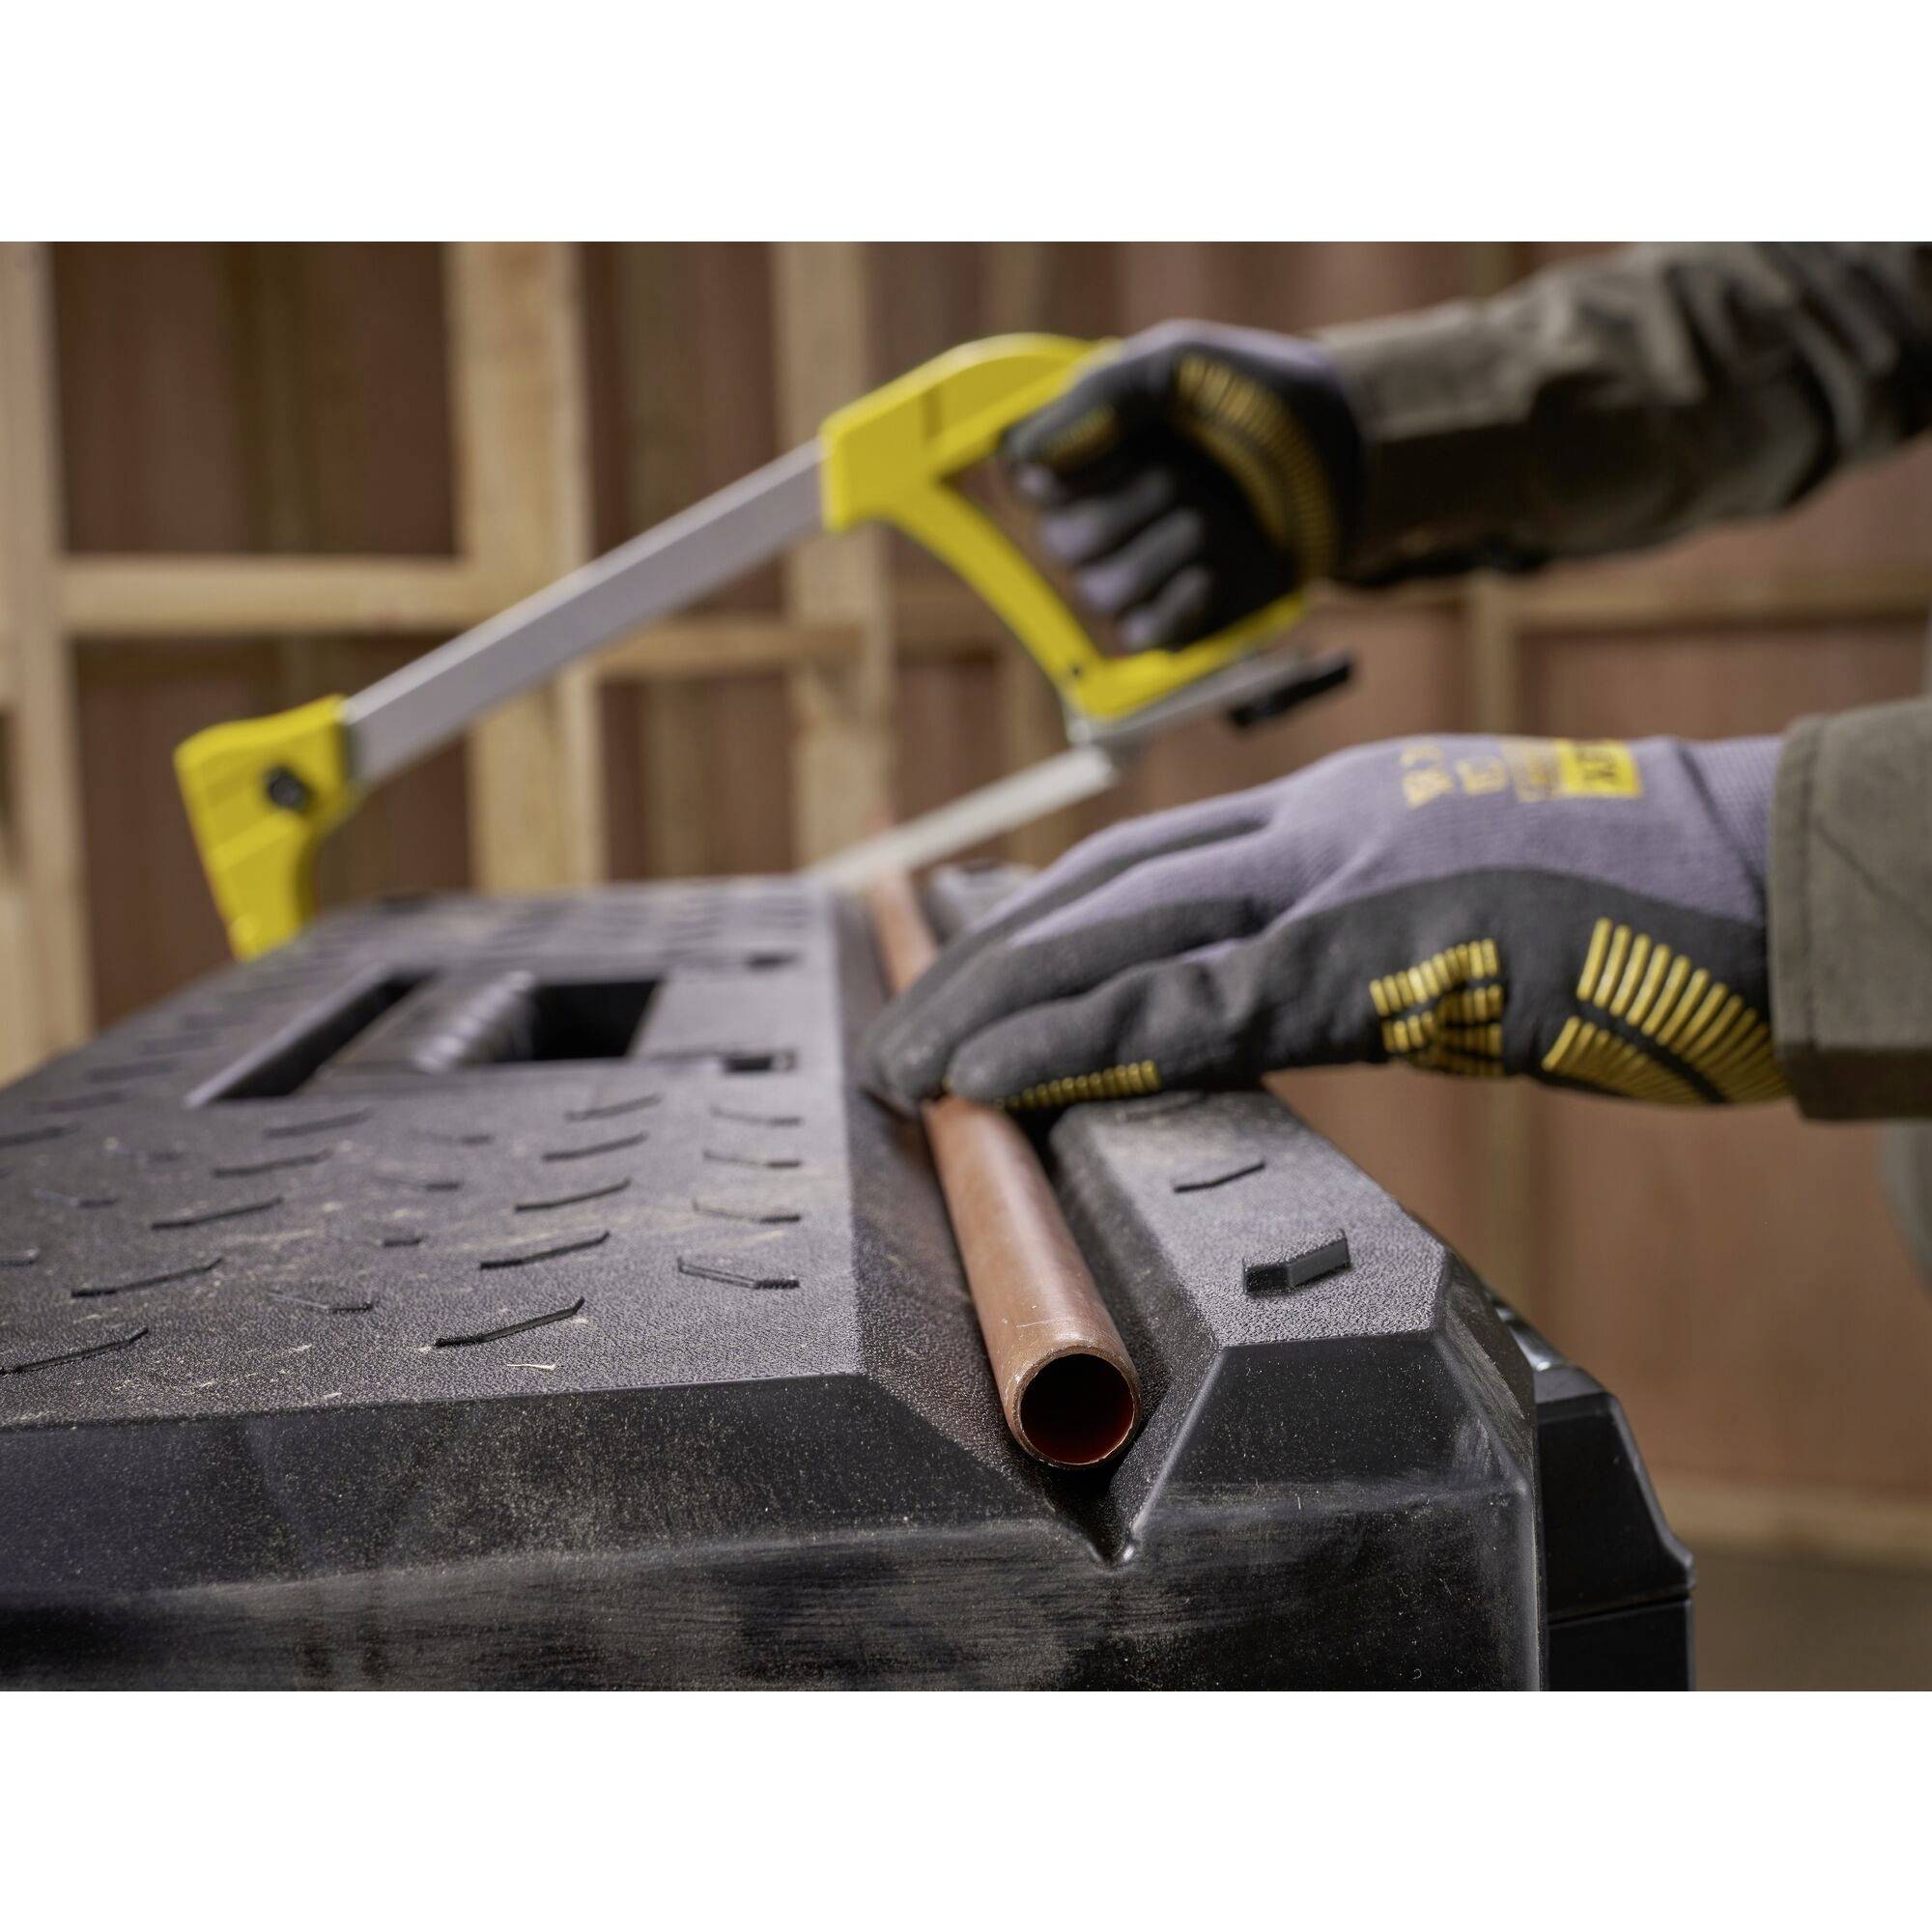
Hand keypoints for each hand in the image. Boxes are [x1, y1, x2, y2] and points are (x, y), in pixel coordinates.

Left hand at [865, 732, 1787, 1109]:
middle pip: (1103, 883)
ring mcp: (1340, 878)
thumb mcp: (1469, 897)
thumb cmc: (1646, 903)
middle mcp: (1318, 824)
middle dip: (986, 959)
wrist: (1770, 876)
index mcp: (1338, 806)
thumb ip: (1363, 932)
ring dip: (1000, 1007)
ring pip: (1122, 934)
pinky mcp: (1375, 956)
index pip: (1148, 855)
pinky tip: (1003, 1080)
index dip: (1041, 916)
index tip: (971, 970)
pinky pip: (1196, 1006)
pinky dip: (1085, 1042)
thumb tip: (1285, 995)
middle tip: (899, 1032)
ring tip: (909, 1070)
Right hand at [1004, 321, 1363, 649]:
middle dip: (1130, 505)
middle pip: (1061, 542)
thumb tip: (1019, 455)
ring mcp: (1135, 570)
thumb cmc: (1252, 396)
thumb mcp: (1176, 364)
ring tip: (1211, 518)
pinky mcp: (1176, 618)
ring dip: (1164, 548)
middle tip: (1180, 476)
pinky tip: (1211, 574)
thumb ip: (1099, 396)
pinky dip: (1176, 605)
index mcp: (1081, 452)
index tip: (1118, 445)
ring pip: (1100, 590)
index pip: (1023, 483)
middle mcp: (1096, 515)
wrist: (1339, 452)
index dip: (1061, 474)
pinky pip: (1140, 635)